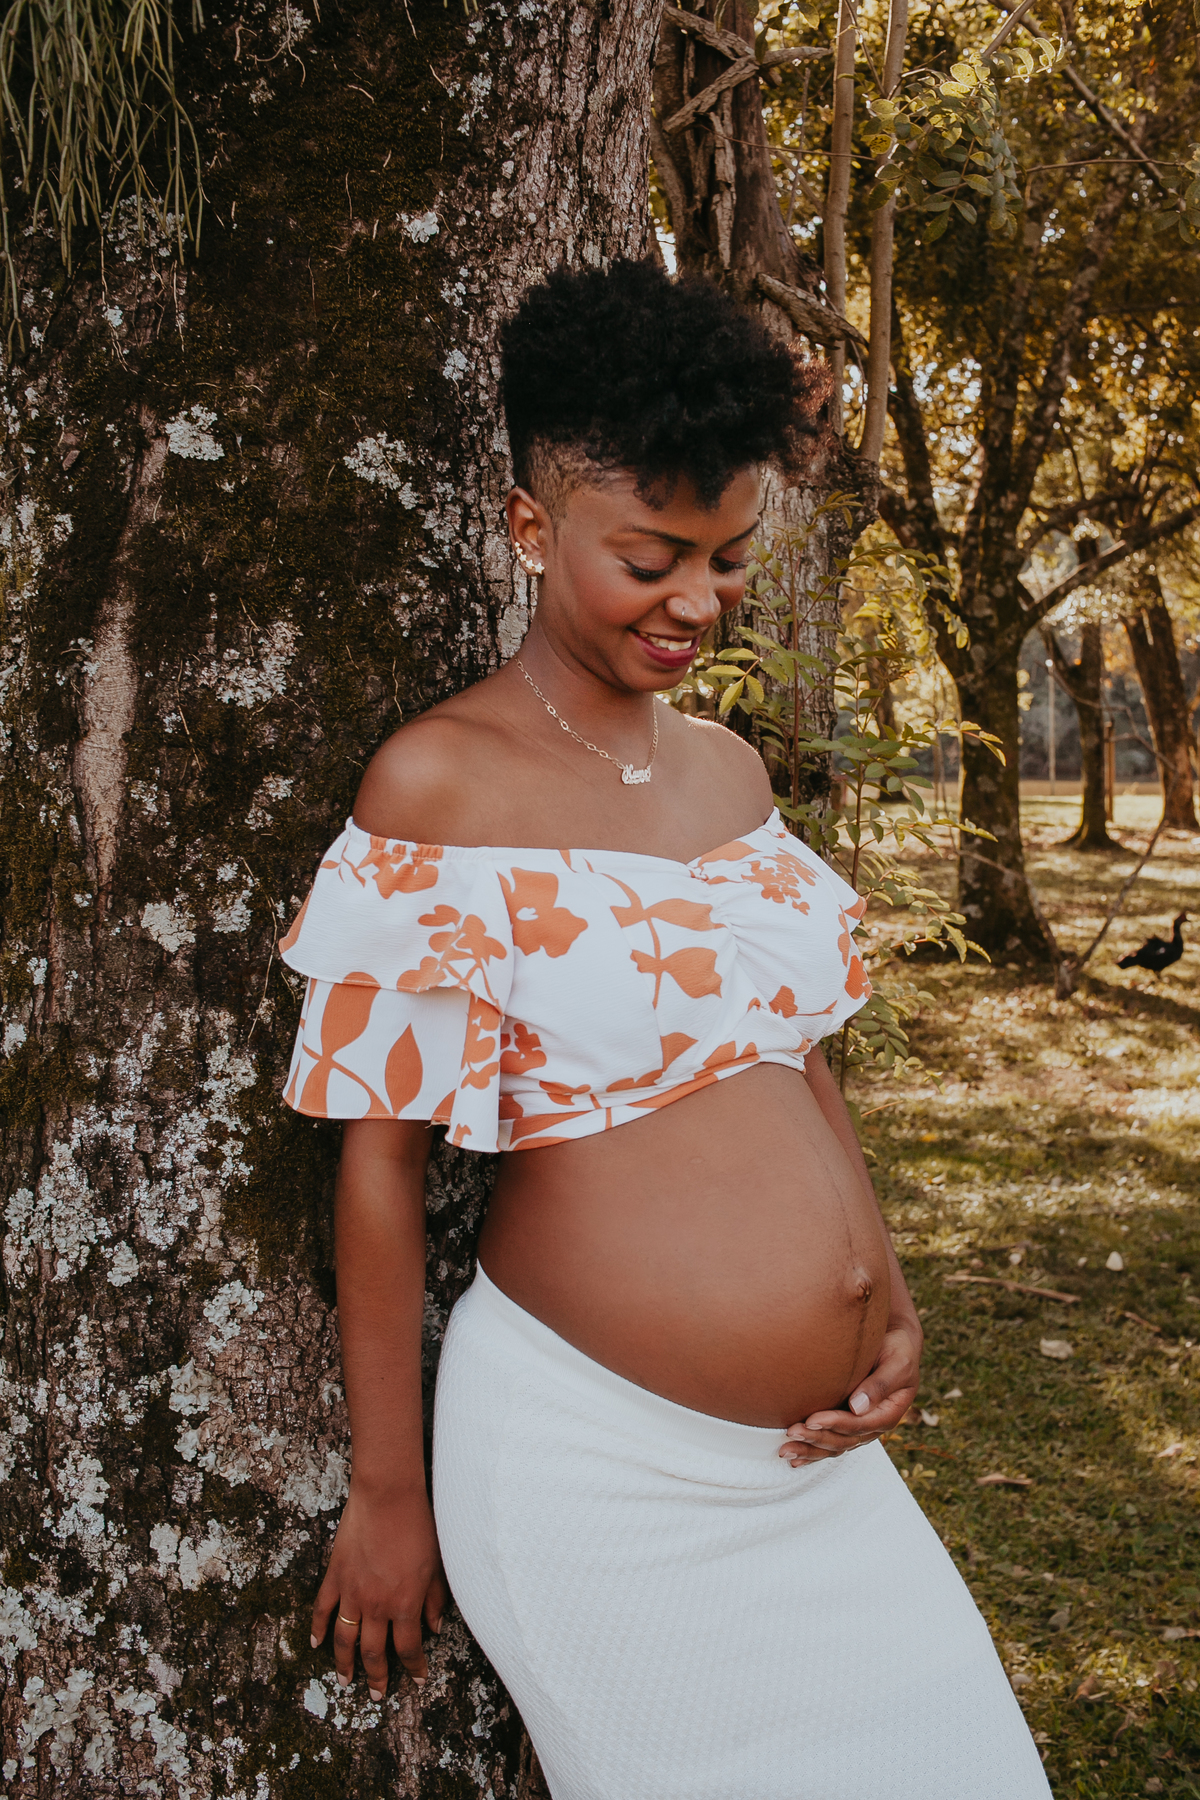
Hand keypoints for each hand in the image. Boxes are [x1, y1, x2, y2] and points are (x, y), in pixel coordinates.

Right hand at [311, 1481, 447, 1699]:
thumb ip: (436, 1599)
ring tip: (345, 1682)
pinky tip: (315, 1644)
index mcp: (405, 1604)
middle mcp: (376, 1605)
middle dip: (376, 1678)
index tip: (418, 1679)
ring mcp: (352, 1592)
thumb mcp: (437, 1564)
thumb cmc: (419, 1525)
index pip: (408, 1648)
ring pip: (344, 1640)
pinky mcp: (334, 1576)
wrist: (388, 1495)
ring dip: (344, 1664)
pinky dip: (316, 1629)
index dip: (413, 1668)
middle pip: (373, 1653)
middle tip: (377, 1695)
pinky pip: (321, 1609)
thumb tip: (435, 1628)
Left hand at [779, 1318, 921, 1466]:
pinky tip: (795, 1460)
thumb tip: (857, 1406)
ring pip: (835, 1446)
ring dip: (810, 1449)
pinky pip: (831, 1442)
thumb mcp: (897, 1363)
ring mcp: (860, 1426)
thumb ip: (880, 1385)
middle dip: (817, 1439)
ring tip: (785, 1450)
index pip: (859, 1424)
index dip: (835, 1423)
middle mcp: (873, 1425)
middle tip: (792, 1432)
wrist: (895, 1341)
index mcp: (888, 1413)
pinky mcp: (847, 1422)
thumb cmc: (897, 1349)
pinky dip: (813, 1452)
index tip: (812, 1419)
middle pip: (844, 1440)